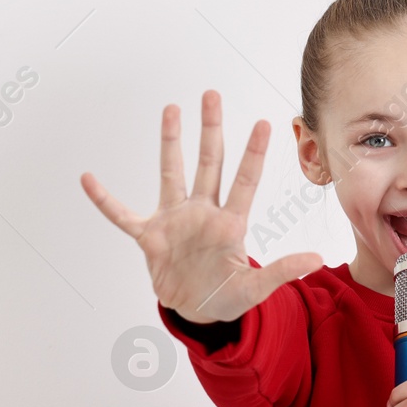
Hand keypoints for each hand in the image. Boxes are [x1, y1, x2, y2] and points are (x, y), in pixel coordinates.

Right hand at [81, 89, 322, 323]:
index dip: (253, 154)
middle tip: (212, 95)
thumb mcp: (255, 289)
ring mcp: (174, 221)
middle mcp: (202, 213)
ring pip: (172, 173)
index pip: (244, 181)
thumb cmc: (226, 296)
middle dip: (211, 130)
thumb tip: (318, 258)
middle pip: (208, 163)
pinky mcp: (149, 237)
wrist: (195, 311)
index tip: (264, 123)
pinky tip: (88, 179)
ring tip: (171, 110)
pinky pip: (122, 215)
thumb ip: (282, 271)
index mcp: (229, 224)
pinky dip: (105, 200)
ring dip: (170, 143)